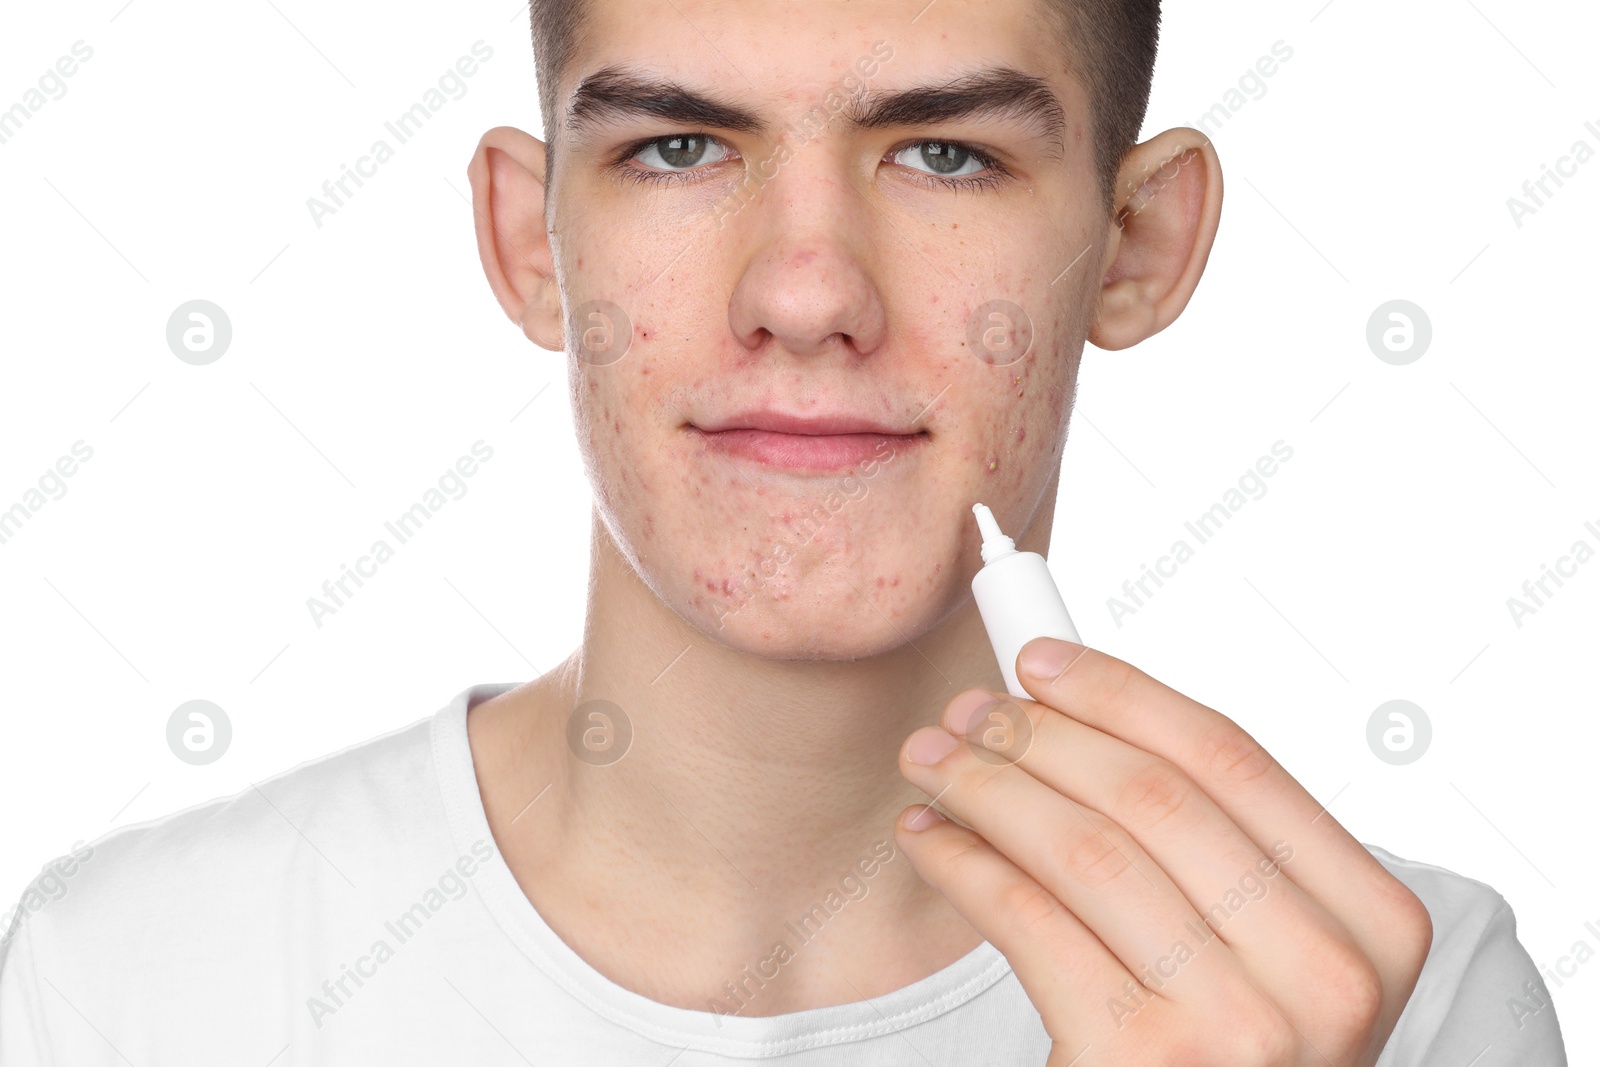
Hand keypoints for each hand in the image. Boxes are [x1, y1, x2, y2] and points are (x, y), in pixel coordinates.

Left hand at [893, 638, 1432, 1065]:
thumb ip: (1213, 842)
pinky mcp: (1139, 1064)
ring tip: (934, 762)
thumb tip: (1076, 709)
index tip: (1043, 661)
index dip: (1122, 692)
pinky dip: (963, 862)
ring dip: (987, 786)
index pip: (1233, 759)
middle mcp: (1323, 975)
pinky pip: (1028, 919)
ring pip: (1083, 847)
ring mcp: (1237, 1027)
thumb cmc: (1235, 1056)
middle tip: (969, 711)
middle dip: (1040, 734)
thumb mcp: (1272, 951)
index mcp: (1374, 923)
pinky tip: (932, 838)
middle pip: (1150, 795)